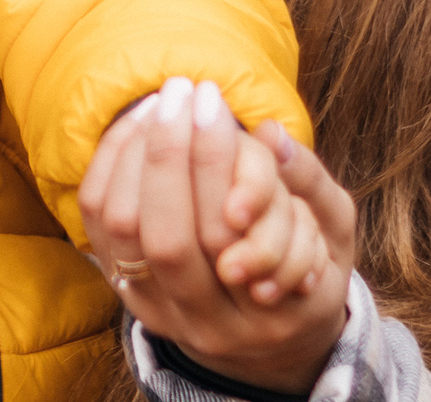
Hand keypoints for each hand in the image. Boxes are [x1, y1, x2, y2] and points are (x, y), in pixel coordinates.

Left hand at [81, 79, 352, 393]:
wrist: (266, 340)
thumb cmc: (308, 270)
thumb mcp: (334, 235)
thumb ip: (312, 183)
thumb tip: (271, 134)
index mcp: (264, 315)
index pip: (226, 233)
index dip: (214, 161)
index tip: (213, 100)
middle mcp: (204, 324)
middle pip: (169, 239)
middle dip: (169, 153)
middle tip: (180, 91)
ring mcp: (157, 312)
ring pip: (124, 231)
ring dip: (133, 154)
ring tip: (158, 102)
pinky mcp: (123, 290)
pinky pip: (96, 225)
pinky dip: (108, 166)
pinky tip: (135, 126)